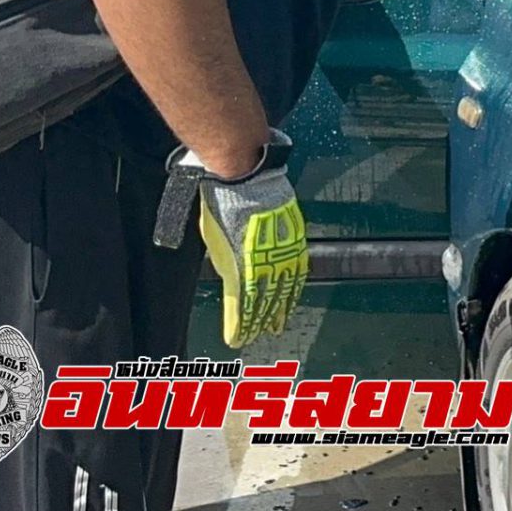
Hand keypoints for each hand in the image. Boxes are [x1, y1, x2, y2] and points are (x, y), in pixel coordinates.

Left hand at [199, 161, 307, 347]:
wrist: (244, 171)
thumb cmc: (222, 201)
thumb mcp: (214, 237)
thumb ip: (225, 262)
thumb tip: (232, 279)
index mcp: (243, 260)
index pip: (242, 302)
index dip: (240, 323)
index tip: (237, 339)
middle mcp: (266, 257)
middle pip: (265, 298)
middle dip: (260, 320)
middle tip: (256, 335)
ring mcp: (283, 246)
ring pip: (285, 285)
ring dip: (280, 307)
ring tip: (278, 324)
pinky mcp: (294, 234)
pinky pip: (298, 266)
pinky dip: (296, 284)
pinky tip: (294, 292)